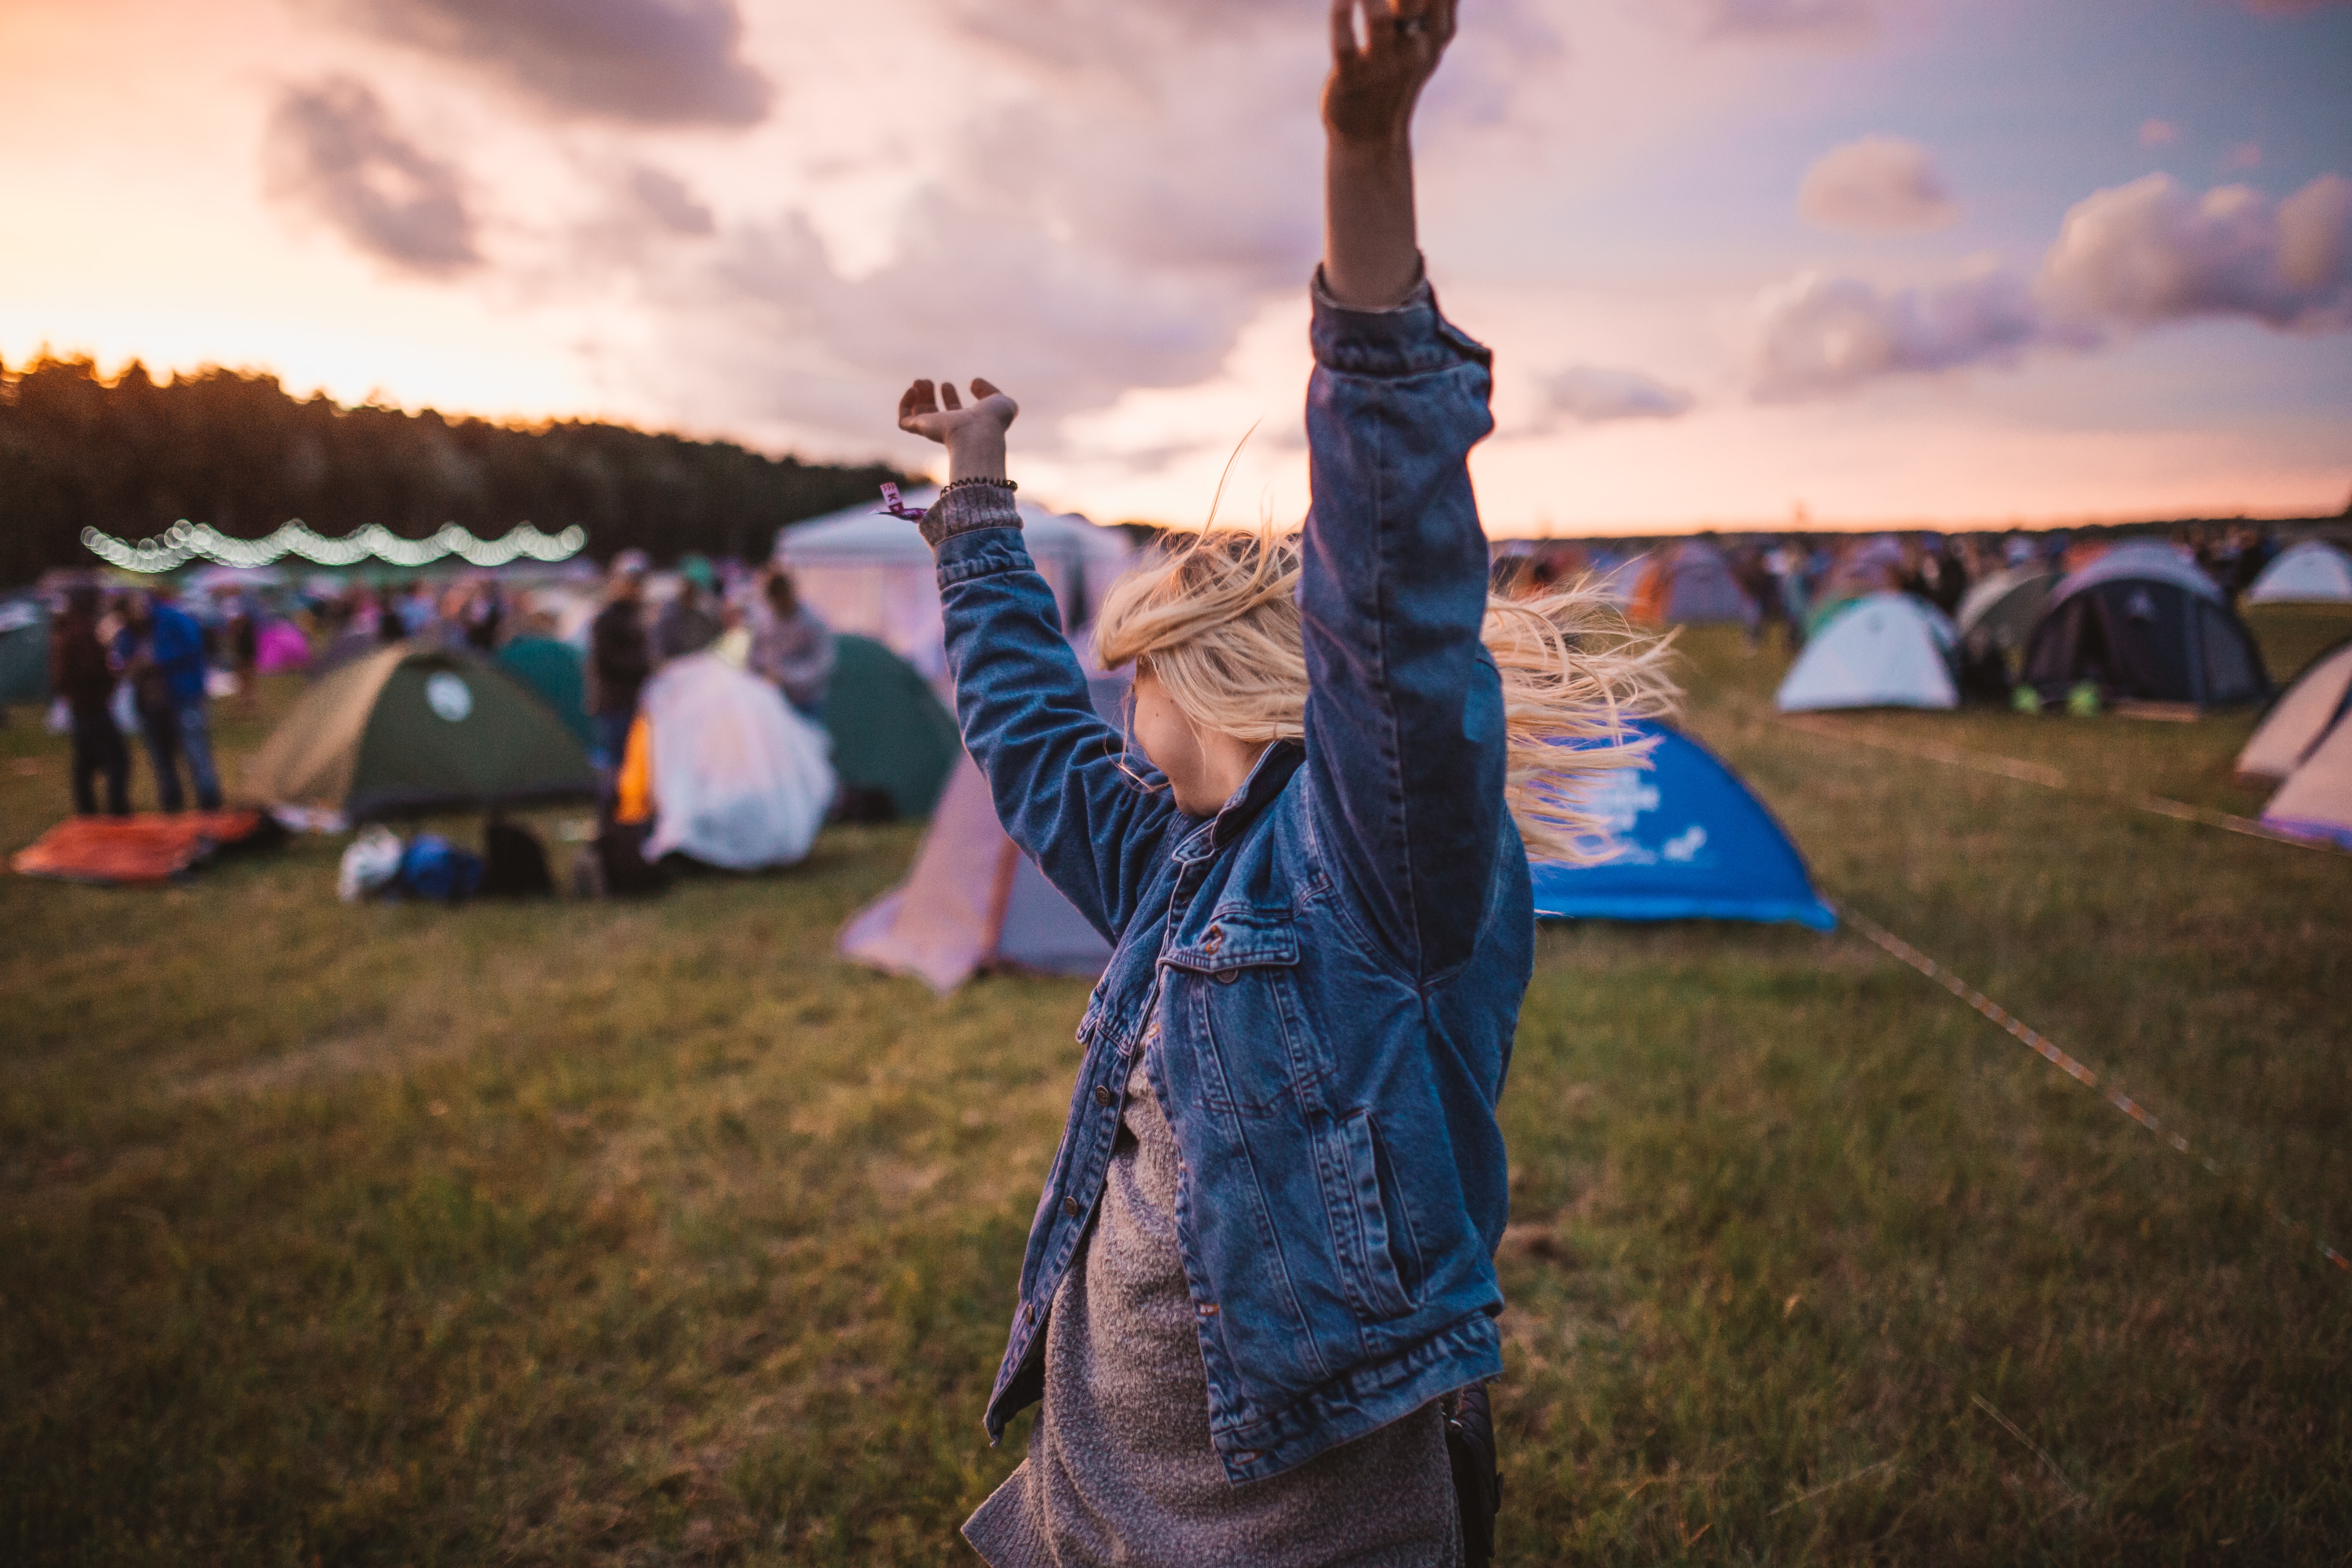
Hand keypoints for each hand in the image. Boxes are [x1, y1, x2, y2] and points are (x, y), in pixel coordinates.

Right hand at [898, 377, 1018, 481]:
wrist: (980, 432)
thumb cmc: (993, 420)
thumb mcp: (999, 401)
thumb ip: (989, 390)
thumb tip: (973, 382)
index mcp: (967, 423)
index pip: (954, 412)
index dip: (950, 397)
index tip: (947, 385)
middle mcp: (949, 427)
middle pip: (933, 413)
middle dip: (929, 395)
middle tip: (928, 382)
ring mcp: (934, 429)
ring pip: (917, 416)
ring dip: (916, 396)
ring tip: (919, 382)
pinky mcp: (922, 428)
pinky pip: (904, 421)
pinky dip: (904, 404)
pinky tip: (912, 391)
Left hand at [1323, 0, 1454, 147]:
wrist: (1371, 138)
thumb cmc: (1396, 80)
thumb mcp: (1426, 43)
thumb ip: (1438, 7)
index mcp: (1437, 36)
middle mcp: (1416, 50)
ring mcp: (1384, 67)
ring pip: (1380, 18)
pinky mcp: (1351, 79)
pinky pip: (1345, 42)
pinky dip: (1341, 14)